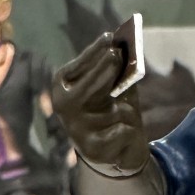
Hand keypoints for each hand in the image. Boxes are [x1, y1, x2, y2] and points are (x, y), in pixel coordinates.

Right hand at [52, 34, 149, 177]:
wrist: (119, 156)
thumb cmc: (115, 114)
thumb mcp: (117, 91)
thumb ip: (120, 72)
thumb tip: (124, 50)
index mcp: (64, 89)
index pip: (76, 67)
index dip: (94, 52)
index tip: (109, 38)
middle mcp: (64, 107)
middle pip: (90, 84)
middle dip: (105, 67)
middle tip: (117, 53)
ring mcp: (76, 128)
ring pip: (112, 109)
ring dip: (126, 111)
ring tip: (124, 118)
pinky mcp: (92, 148)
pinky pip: (122, 129)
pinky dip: (130, 131)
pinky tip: (123, 138)